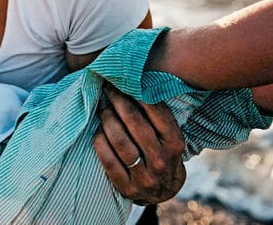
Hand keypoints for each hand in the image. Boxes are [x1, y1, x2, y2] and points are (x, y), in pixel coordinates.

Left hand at [92, 83, 185, 204]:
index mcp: (175, 143)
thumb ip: (156, 115)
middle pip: (135, 123)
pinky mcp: (128, 188)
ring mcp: (145, 177)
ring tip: (101, 107)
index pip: (156, 112)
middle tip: (107, 89)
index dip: (136, 93)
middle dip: (118, 101)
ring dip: (107, 119)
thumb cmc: (162, 152)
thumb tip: (134, 81)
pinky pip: (108, 161)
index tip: (122, 81)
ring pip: (120, 142)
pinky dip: (100, 143)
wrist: (163, 191)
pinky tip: (97, 131)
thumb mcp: (168, 136)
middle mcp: (162, 160)